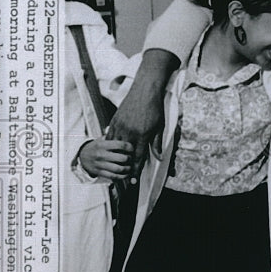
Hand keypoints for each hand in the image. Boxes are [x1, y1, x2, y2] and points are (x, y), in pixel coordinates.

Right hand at [78, 139, 132, 181]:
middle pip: (122, 158)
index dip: (129, 147)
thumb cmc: (95, 147)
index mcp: (103, 145)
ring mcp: (100, 165)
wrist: (81, 156)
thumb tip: (125, 132)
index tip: (132, 148)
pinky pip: (113, 176)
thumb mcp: (101, 139)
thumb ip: (112, 136)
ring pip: (118, 169)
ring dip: (128, 169)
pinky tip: (126, 174)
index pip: (120, 145)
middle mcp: (101, 155)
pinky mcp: (99, 172)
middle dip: (130, 158)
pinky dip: (122, 176)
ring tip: (130, 167)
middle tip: (132, 158)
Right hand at [106, 49, 177, 178]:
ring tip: (117, 166)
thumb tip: (158, 158)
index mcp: (143, 135)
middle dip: (126, 167)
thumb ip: (157, 143)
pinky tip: (111, 151)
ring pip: (116, 147)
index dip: (136, 170)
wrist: (145, 90)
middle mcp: (130, 132)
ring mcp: (121, 126)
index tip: (134, 180)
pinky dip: (111, 145)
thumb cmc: (156, 108)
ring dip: (117, 157)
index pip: (138, 157)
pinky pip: (110, 136)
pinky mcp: (115, 120)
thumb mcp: (160, 126)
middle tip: (125, 177)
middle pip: (126, 155)